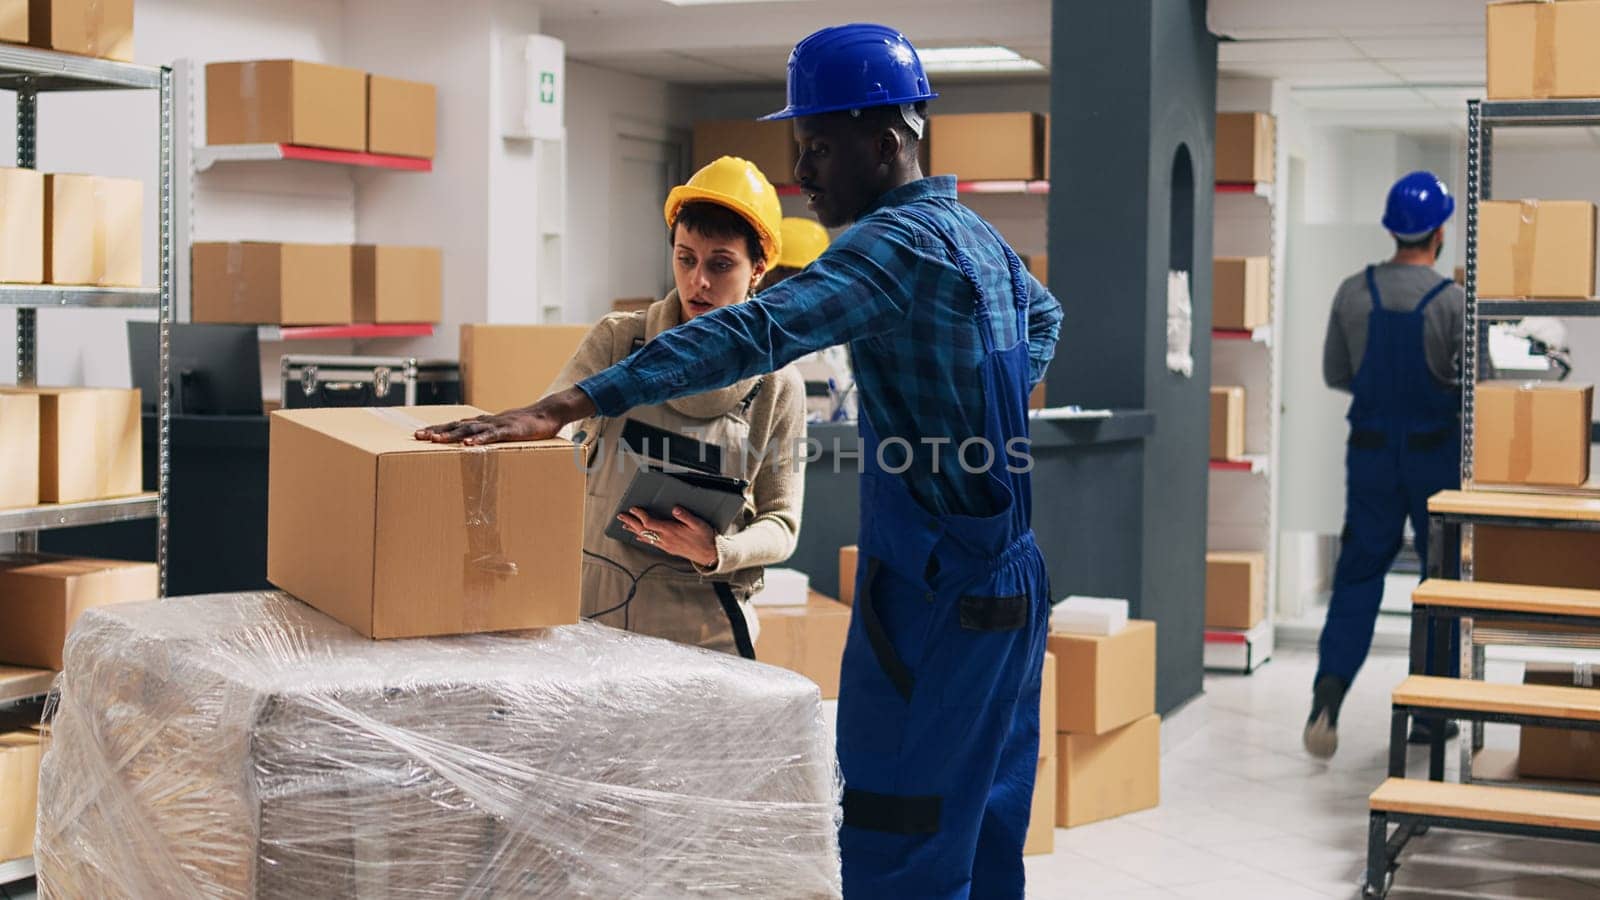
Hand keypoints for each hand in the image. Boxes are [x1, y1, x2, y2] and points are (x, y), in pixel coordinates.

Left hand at [414, 389, 594, 445]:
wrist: (548, 414)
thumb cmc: (528, 426)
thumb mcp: (506, 432)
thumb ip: (492, 438)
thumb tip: (478, 448)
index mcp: (484, 422)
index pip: (456, 424)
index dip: (438, 428)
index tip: (421, 433)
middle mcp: (486, 421)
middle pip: (456, 425)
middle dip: (437, 430)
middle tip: (418, 436)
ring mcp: (497, 424)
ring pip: (469, 429)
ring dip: (451, 434)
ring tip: (435, 440)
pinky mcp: (510, 430)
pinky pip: (491, 435)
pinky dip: (478, 439)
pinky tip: (467, 444)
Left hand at [616, 505, 718, 567]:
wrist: (709, 554)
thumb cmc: (705, 538)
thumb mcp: (698, 523)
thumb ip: (686, 516)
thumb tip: (675, 509)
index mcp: (671, 531)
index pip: (650, 523)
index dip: (640, 515)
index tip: (633, 508)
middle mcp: (666, 539)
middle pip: (644, 530)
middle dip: (631, 522)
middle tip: (621, 516)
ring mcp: (666, 545)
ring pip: (645, 537)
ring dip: (634, 530)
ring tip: (625, 525)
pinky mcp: (668, 549)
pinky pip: (651, 543)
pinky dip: (643, 538)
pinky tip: (638, 537)